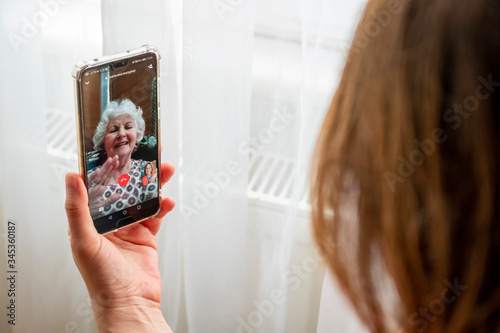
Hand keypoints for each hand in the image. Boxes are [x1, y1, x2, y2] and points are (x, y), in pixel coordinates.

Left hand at [65, 162, 174, 332]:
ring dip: (153, 186)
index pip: (95, 189)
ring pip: (141, 199)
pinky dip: (163, 206)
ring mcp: (128, 229)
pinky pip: (155, 215)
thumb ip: (77, 209)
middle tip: (146, 158)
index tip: (114, 153)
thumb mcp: (84, 241)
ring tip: (163, 172)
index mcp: (89, 222)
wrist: (130, 302)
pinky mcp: (145, 236)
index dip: (104, 170)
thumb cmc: (101, 279)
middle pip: (122, 190)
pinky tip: (167, 201)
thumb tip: (71, 179)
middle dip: (135, 173)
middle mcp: (108, 223)